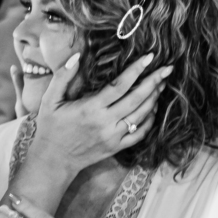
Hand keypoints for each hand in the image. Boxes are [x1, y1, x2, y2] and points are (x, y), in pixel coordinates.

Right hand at [19, 52, 172, 179]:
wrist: (54, 160)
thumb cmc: (50, 128)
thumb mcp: (50, 100)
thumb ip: (62, 76)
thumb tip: (76, 56)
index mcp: (91, 108)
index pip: (119, 85)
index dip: (136, 70)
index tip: (149, 57)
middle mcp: (105, 122)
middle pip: (136, 99)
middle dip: (154, 82)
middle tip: (167, 68)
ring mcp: (113, 136)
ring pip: (141, 115)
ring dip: (154, 98)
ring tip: (162, 84)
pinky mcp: (117, 147)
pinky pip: (140, 134)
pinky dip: (150, 121)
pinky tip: (153, 109)